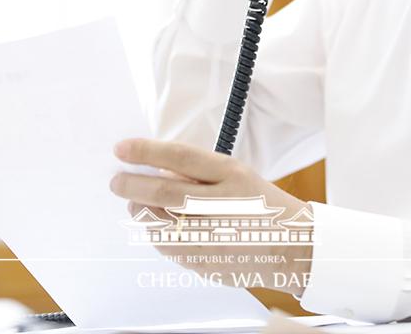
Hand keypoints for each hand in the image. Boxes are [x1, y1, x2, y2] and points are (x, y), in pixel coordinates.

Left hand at [110, 138, 313, 295]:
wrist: (293, 246)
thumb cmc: (258, 204)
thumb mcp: (236, 176)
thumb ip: (198, 173)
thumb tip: (154, 169)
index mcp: (231, 174)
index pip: (180, 157)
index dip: (146, 152)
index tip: (122, 149)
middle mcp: (223, 203)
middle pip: (165, 193)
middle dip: (132, 185)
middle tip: (116, 181)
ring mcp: (215, 236)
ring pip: (161, 223)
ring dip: (141, 211)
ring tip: (135, 203)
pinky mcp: (208, 261)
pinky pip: (169, 247)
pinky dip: (157, 234)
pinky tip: (159, 225)